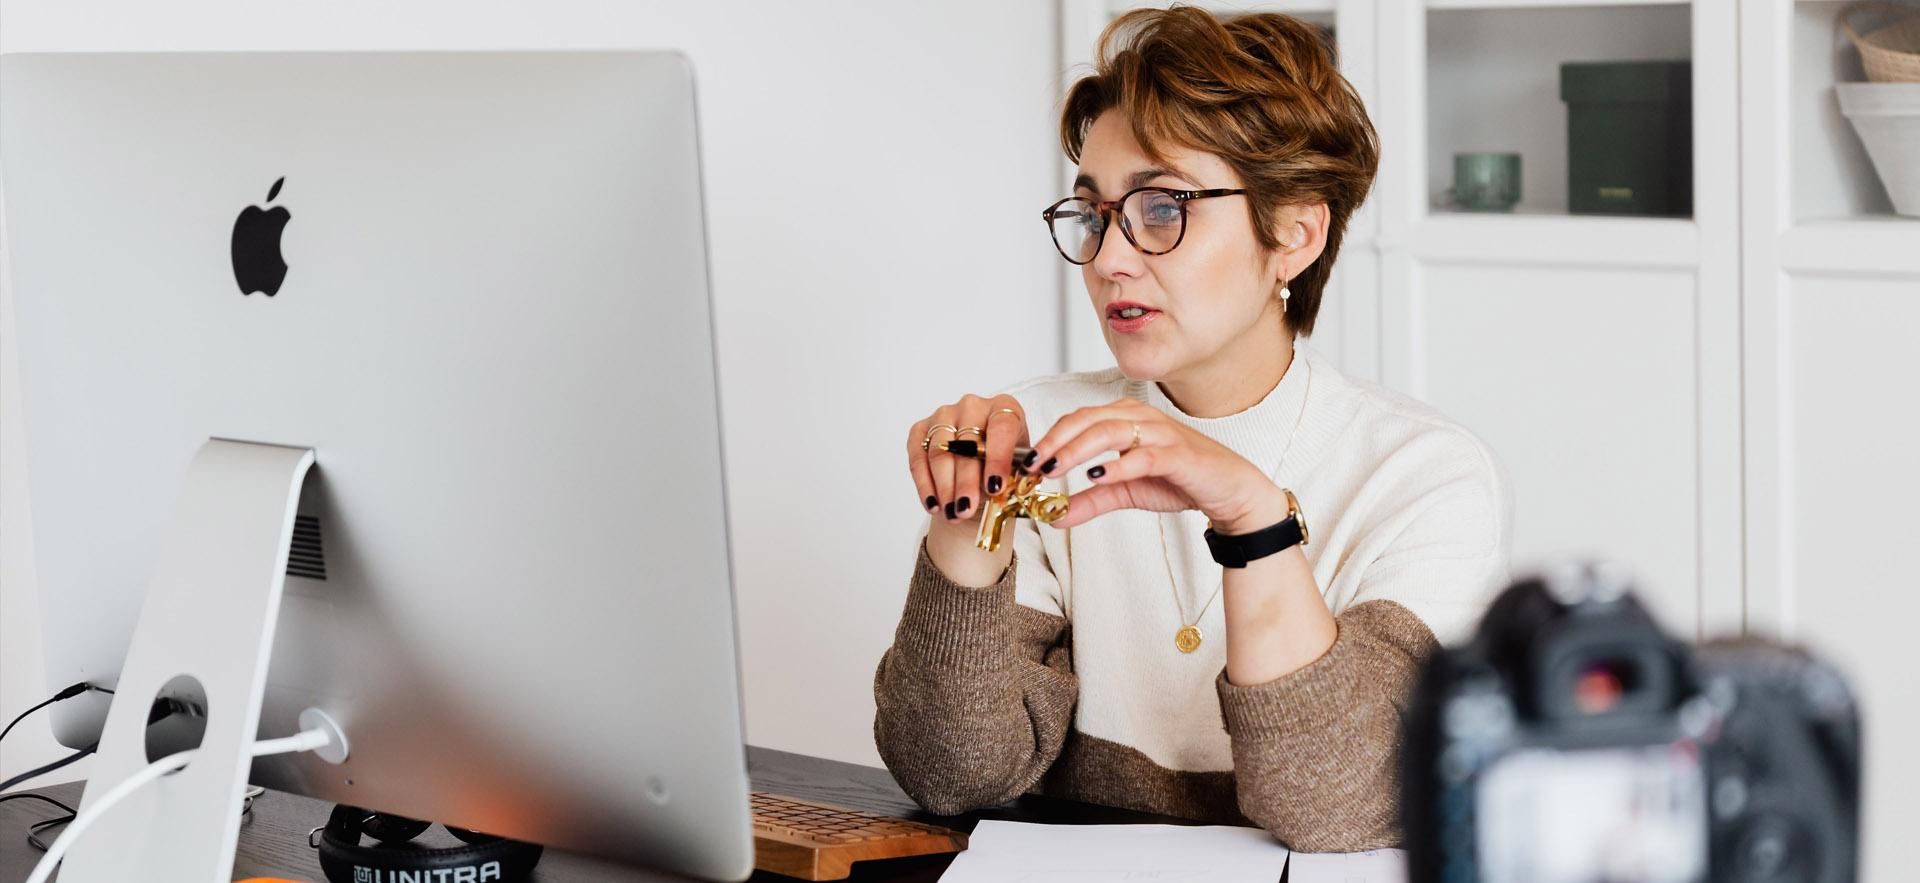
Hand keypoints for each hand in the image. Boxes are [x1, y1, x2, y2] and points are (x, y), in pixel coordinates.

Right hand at [905, 393, 1029, 535]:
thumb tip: (1014, 485)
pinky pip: (918, 458)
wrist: (979, 469)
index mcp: (1004, 408)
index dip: (998, 458)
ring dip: (945, 487)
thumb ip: (1017, 476)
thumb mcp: (1017, 470)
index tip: (995, 487)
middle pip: (967, 443)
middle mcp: (973, 406)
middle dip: (966, 482)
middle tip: (966, 509)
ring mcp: (944, 415)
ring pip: (940, 452)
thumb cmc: (1002, 466)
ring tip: (952, 513)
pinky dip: (925, 485)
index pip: (1002, 427)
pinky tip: (934, 505)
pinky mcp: (921, 429)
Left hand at [1027, 398, 1284, 532]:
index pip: (1077, 419)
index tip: (1027, 463)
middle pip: (1087, 420)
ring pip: (1109, 430)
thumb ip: (1091, 501)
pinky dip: (1117, 465)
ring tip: (1053, 469)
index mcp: (1125, 418)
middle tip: (1032, 466)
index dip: (1049, 438)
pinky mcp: (1178, 454)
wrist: (1228, 491)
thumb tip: (1053, 518)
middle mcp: (1140, 416)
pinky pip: (1142, 455)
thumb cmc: (1179, 481)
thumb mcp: (1126, 492)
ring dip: (1076, 449)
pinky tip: (1096, 477)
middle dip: (1055, 441)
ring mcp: (1160, 432)